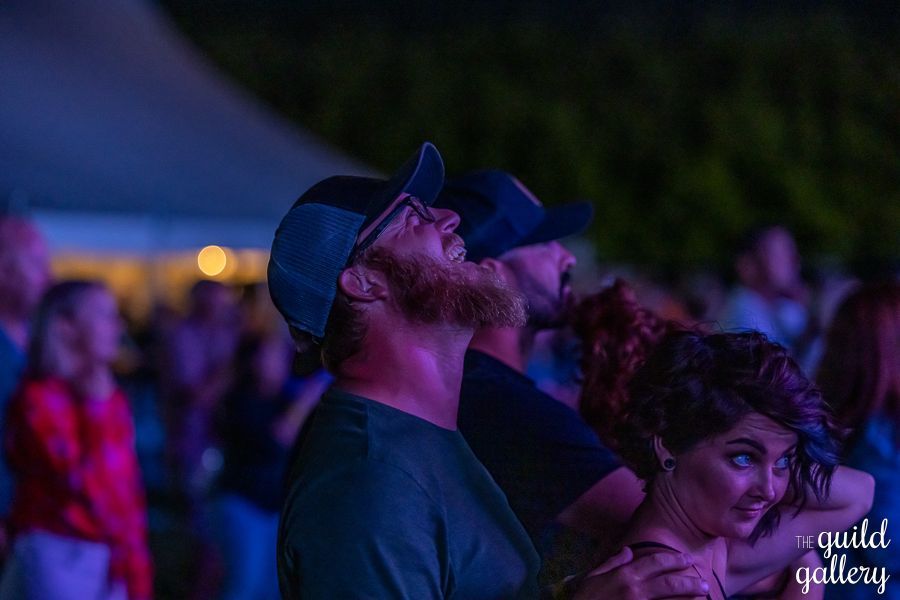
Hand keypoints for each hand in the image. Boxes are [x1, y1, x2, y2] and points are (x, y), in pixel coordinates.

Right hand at [572, 546, 709, 599]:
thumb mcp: (593, 577)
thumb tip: (629, 551)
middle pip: (669, 582)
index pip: (655, 562)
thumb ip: (612, 563)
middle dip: (689, 581)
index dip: (673, 559)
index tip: (686, 559)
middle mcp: (635, 590)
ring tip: (704, 596)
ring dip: (689, 598)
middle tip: (703, 581)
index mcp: (624, 575)